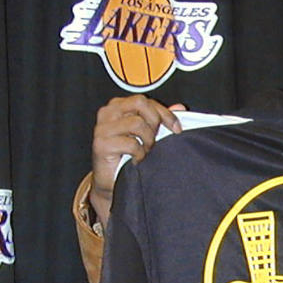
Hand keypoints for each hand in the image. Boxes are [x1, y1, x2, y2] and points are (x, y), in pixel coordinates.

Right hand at [90, 95, 182, 229]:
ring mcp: (102, 128)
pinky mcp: (101, 144)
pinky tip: (137, 160)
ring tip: (146, 152)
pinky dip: (140, 154)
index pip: (145, 100)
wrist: (112, 181)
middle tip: (155, 140)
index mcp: (117, 106)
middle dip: (155, 122)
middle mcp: (107, 112)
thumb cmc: (128, 155)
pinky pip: (131, 144)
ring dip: (148, 141)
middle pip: (140, 103)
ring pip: (137, 123)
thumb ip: (161, 118)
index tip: (177, 129)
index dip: (165, 113)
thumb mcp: (147, 133)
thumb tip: (180, 107)